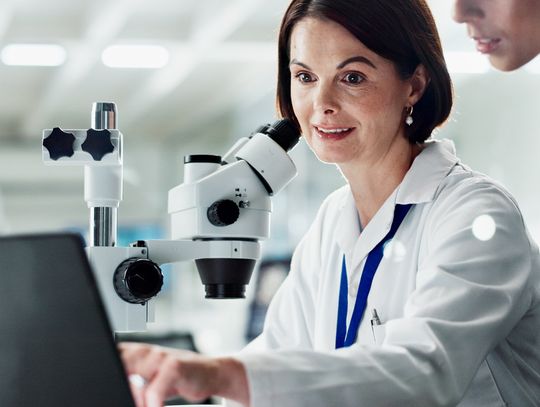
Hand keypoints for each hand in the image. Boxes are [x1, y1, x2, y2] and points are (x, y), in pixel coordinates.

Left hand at [119, 342, 248, 406]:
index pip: (111, 359)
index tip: (110, 390)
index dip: (108, 374)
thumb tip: (115, 391)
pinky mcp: (174, 365)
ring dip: (137, 400)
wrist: (210, 372)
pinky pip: (154, 390)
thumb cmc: (177, 377)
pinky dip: (152, 404)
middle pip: (119, 370)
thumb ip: (131, 380)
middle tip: (123, 399)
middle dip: (120, 387)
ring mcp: (160, 356)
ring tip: (145, 405)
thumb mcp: (150, 377)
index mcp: (135, 352)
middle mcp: (145, 351)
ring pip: (135, 382)